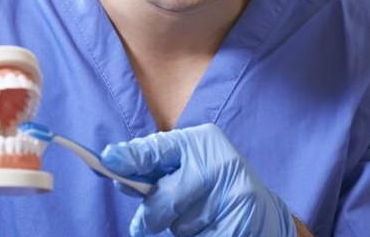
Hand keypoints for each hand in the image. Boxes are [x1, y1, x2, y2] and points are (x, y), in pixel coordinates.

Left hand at [100, 123, 297, 236]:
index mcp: (202, 142)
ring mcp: (233, 192)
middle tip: (144, 225)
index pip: (160, 149)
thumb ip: (155, 168)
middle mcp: (219, 162)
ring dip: (180, 230)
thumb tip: (117, 172)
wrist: (261, 210)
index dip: (133, 156)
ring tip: (198, 217)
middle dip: (151, 217)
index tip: (108, 159)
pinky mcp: (240, 221)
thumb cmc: (213, 185)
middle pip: (165, 200)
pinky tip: (209, 228)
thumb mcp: (188, 165)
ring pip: (181, 227)